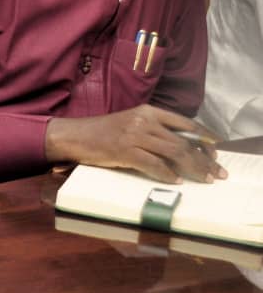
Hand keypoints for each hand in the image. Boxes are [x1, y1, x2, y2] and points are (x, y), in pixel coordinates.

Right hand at [45, 104, 227, 183]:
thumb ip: (154, 130)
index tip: (217, 151)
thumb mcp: (132, 123)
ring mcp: (134, 136)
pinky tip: (176, 182)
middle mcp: (144, 121)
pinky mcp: (125, 151)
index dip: (205, 137)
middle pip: (183, 142)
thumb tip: (182, 147)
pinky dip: (167, 175)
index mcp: (148, 111)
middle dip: (204, 159)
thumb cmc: (103, 132)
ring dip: (193, 168)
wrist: (75, 135)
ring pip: (174, 153)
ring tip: (203, 179)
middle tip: (216, 173)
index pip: (185, 123)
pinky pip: (154, 165)